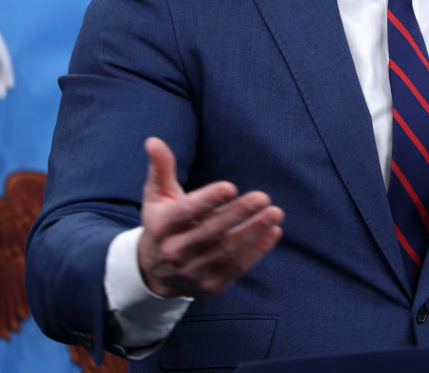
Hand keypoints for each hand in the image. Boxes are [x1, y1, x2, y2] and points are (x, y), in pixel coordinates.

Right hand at [136, 137, 283, 298]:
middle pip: (211, 232)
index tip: (230, 186)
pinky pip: (236, 269)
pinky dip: (256, 252)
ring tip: (275, 213)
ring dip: (253, 232)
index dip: (208, 200)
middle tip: (264, 197)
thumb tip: (153, 140)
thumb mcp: (156, 196)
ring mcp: (192, 273)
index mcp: (161, 227)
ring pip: (226, 250)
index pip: (186, 212)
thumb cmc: (162, 223)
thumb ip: (160, 168)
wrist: (154, 271)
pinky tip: (273, 232)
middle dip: (238, 214)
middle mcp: (174, 252)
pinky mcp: (209, 287)